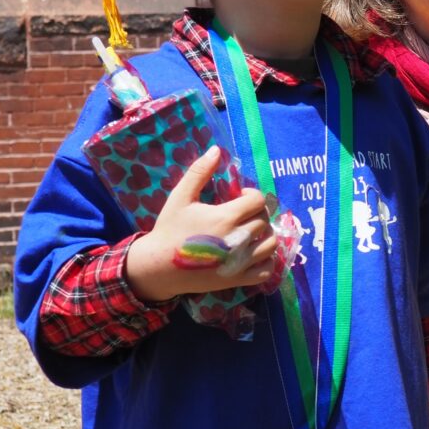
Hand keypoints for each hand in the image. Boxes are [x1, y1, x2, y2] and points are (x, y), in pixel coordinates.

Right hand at [125, 146, 276, 300]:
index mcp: (225, 218)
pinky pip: (266, 270)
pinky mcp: (237, 280)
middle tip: (242, 213)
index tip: (239, 197)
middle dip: (256, 212)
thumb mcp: (180, 197)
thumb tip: (217, 149)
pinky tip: (253, 252)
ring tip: (250, 231)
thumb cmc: (169, 228)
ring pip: (271, 243)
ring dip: (265, 234)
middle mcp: (237, 240)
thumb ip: (199, 172)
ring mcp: (239, 262)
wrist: (158, 267)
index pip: (257, 200)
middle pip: (264, 220)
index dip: (251, 195)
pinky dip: (266, 260)